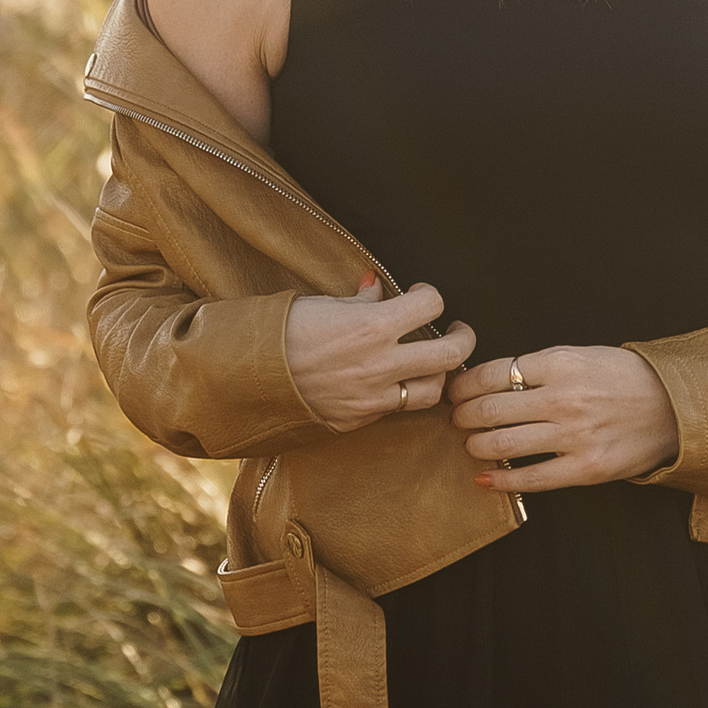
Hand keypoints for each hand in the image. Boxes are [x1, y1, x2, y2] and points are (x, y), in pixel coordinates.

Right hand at [285, 276, 474, 431]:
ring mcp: (372, 397)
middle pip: (451, 354)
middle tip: (457, 331)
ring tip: (430, 362)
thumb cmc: (277, 333)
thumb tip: (377, 287)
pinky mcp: (359, 420)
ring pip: (432, 391)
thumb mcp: (320, 304)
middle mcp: (380, 364)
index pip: (431, 305)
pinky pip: (396, 409)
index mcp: (372, 326)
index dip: (431, 295)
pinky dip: (402, 394)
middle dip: (463, 339)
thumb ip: (359, 300)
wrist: (244, 378)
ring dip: (438, 374)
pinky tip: (393, 382)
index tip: (422, 294)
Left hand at [446, 341, 679, 490]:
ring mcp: (574, 436)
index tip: (457, 391)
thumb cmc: (627, 378)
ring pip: (503, 443)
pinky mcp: (585, 468)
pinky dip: (501, 479)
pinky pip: (531, 478)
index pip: (494, 372)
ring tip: (473, 444)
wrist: (675, 407)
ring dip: (476, 445)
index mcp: (560, 364)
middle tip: (459, 419)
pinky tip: (485, 478)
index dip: (465, 384)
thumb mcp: (584, 356)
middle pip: (490, 409)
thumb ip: (541, 367)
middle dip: (464, 416)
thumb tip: (494, 379)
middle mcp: (564, 399)